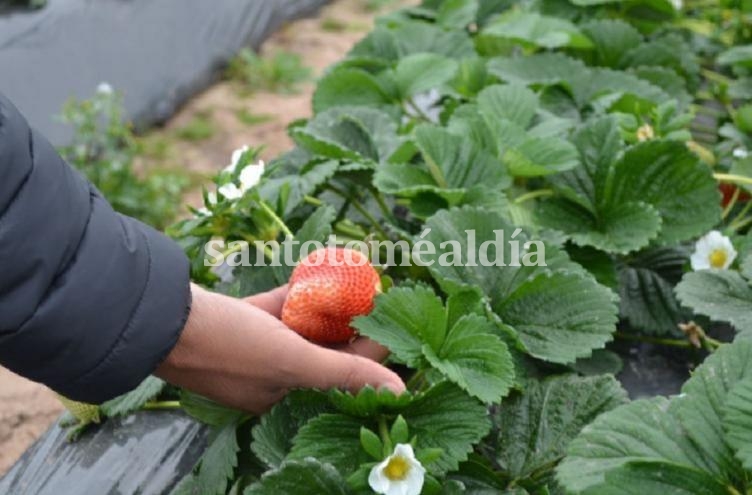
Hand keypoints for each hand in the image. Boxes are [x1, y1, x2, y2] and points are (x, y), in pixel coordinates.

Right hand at [155, 284, 404, 413]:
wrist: (162, 318)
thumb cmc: (227, 346)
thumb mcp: (291, 361)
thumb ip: (344, 374)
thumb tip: (398, 392)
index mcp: (281, 392)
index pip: (337, 373)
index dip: (367, 349)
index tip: (390, 320)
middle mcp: (269, 372)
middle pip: (322, 347)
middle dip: (349, 323)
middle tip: (376, 294)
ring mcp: (254, 343)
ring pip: (301, 324)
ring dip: (326, 305)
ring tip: (355, 281)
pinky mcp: (241, 318)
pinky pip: (278, 305)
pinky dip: (297, 292)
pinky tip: (318, 274)